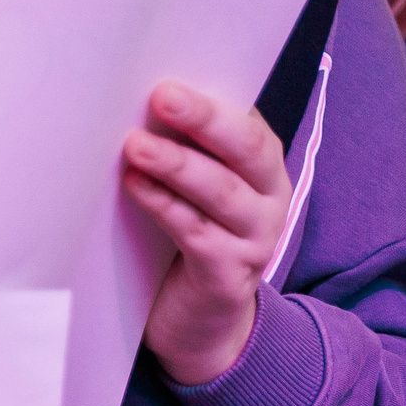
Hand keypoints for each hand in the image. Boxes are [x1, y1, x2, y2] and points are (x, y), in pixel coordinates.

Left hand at [125, 81, 290, 385]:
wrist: (200, 324)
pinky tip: (135, 186)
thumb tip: (136, 105)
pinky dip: (165, 206)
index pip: (249, 126)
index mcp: (263, 170)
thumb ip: (185, 153)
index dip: (214, 101)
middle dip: (205, 120)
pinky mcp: (229, 275)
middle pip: (247, 151)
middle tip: (163, 96)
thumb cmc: (190, 241)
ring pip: (223, 192)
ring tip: (137, 145)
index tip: (169, 80)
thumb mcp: (195, 191)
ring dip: (179, 165)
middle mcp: (270, 201)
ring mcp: (255, 241)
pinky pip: (198, 234)